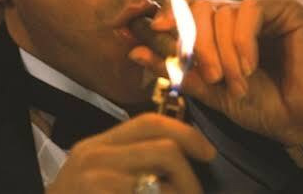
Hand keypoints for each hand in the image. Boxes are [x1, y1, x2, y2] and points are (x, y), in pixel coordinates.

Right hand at [47, 112, 215, 193]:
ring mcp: (95, 179)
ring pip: (162, 180)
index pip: (148, 122)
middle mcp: (94, 156)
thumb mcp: (98, 177)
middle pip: (163, 148)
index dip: (185, 132)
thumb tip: (178, 156)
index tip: (207, 153)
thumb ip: (129, 163)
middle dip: (190, 176)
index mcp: (97, 146)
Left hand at [129, 0, 302, 190]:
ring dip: (224, 52)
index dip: (170, 16)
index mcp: (225, 27)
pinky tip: (251, 67)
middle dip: (197, 42)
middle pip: (202, 6)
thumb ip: (176, 68)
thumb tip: (133, 52)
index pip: (190, 9)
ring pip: (224, 11)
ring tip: (236, 82)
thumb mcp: (211, 89)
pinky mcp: (291, 7)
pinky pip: (250, 11)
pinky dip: (243, 42)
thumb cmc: (263, 107)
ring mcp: (268, 7)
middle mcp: (244, 12)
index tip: (152, 29)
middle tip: (210, 75)